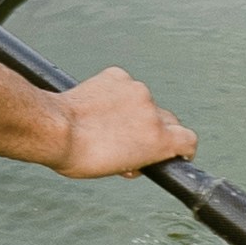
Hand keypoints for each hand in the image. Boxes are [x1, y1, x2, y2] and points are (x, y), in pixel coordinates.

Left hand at [45, 66, 192, 177]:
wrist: (56, 129)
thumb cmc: (83, 157)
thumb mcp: (119, 168)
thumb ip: (139, 158)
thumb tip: (140, 155)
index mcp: (159, 139)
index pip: (189, 140)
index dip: (184, 147)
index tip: (176, 151)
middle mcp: (153, 111)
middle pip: (168, 120)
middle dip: (156, 130)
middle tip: (133, 140)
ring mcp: (136, 90)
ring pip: (143, 101)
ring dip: (132, 110)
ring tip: (106, 122)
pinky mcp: (118, 75)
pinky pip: (124, 85)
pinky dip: (115, 94)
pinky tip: (97, 105)